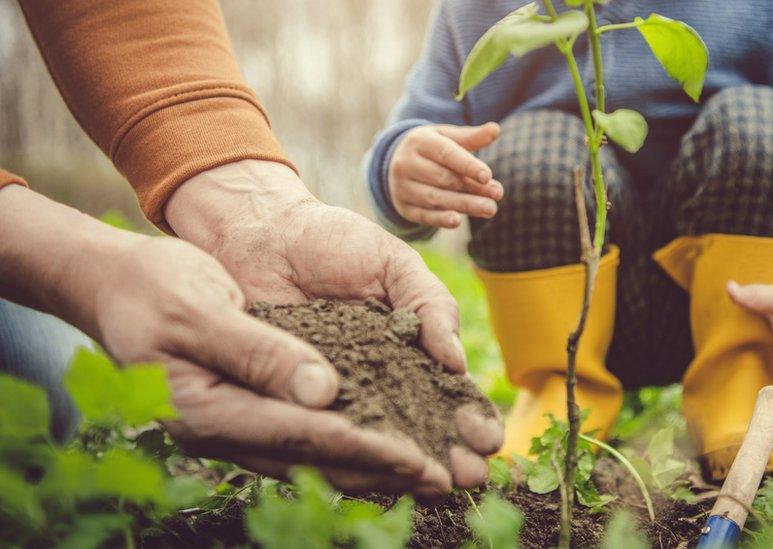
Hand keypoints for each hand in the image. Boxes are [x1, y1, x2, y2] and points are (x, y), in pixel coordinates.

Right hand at [93, 238, 460, 495]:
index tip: (419, 459)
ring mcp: (236, 425)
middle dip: (384, 472)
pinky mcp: (248, 409)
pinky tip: (388, 443)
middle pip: (317, 459)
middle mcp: (225, 430)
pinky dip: (351, 441)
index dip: (365, 448)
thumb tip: (322, 393)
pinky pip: (307, 435)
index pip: (301, 436)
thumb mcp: (199, 309)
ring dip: (375, 465)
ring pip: (316, 454)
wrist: (115, 285)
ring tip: (431, 474)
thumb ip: (257, 352)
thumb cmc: (152, 288)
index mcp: (207, 412)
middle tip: (445, 482)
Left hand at [165, 160, 503, 487]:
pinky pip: (321, 429)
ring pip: (375, 437)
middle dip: (447, 453)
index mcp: (409, 347)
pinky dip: (343, 451)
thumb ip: (430, 306)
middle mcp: (376, 378)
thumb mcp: (394, 264)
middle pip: (419, 426)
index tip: (488, 439)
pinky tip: (368, 469)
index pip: (447, 391)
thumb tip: (456, 364)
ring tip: (431, 485)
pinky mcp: (292, 398)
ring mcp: (334, 392)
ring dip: (405, 464)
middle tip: (468, 476)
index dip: (469, 417)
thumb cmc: (333, 241)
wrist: (261, 232)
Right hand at [388, 123, 503, 227]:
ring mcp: (403, 187)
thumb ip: (471, 137)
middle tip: (497, 195)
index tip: (488, 176)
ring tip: (490, 209)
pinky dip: (440, 219)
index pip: (445, 154)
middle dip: (472, 188)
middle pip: (443, 179)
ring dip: (464, 205)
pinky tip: (457, 221)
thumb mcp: (446, 137)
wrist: (396, 163)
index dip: (467, 165)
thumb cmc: (431, 148)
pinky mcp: (404, 207)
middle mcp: (406, 164)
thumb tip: (495, 129)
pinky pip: (423, 215)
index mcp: (419, 142)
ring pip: (435, 198)